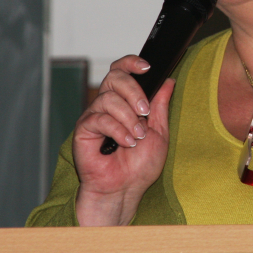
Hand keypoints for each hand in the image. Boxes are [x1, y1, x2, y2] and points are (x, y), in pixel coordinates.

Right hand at [72, 55, 173, 225]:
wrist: (125, 189)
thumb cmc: (139, 166)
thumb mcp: (159, 131)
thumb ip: (160, 105)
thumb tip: (168, 81)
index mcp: (125, 102)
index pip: (122, 71)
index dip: (131, 63)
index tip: (147, 67)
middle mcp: (108, 105)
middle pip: (114, 77)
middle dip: (134, 91)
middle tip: (145, 111)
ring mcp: (94, 116)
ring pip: (108, 98)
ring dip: (128, 117)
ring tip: (137, 136)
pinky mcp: (84, 129)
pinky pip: (99, 118)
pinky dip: (117, 129)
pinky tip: (126, 142)